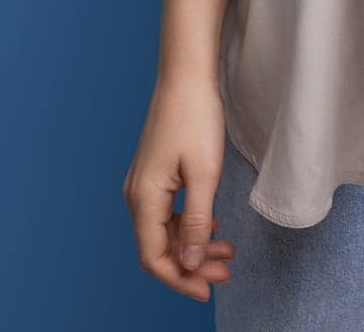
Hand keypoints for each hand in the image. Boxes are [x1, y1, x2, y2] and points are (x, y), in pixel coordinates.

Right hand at [122, 75, 235, 301]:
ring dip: (193, 245)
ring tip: (226, 251)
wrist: (186, 75)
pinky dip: (189, 225)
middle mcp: (137, 194)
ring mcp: (144, 183)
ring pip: (165, 230)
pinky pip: (168, 212)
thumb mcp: (204, 173)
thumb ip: (196, 222)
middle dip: (191, 265)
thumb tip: (189, 263)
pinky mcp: (155, 173)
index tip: (207, 290)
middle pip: (160, 246)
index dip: (179, 279)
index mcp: (144, 197)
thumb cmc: (196, 118)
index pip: (154, 256)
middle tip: (225, 271)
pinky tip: (212, 226)